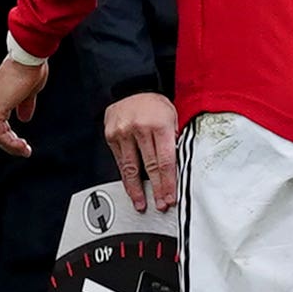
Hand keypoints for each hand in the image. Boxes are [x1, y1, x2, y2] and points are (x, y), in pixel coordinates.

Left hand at [0, 57, 48, 156]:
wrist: (30, 56)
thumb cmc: (32, 68)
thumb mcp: (29, 91)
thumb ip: (25, 105)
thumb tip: (25, 118)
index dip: (10, 136)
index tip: (23, 143)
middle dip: (10, 144)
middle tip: (25, 151)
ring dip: (11, 146)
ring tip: (25, 151)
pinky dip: (10, 142)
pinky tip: (22, 146)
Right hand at [103, 92, 179, 210]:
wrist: (129, 87)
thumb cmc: (154, 104)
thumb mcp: (173, 114)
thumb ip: (176, 137)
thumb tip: (181, 163)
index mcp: (160, 124)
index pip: (166, 160)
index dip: (168, 182)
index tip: (171, 196)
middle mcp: (140, 128)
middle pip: (150, 167)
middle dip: (156, 189)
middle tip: (161, 204)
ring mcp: (123, 133)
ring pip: (131, 168)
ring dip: (137, 189)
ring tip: (142, 204)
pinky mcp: (111, 136)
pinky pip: (120, 162)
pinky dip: (126, 177)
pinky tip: (131, 188)